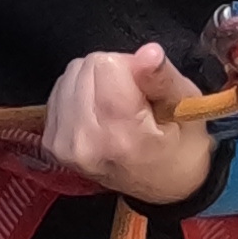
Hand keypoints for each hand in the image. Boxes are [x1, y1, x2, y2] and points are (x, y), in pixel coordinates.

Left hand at [40, 39, 219, 205]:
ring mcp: (63, 144)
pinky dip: (80, 93)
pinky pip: (60, 90)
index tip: (145, 90)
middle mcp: (85, 141)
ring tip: (117, 107)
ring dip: (95, 81)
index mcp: (122, 135)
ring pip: (71, 74)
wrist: (163, 187)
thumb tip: (148, 52)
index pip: (107, 65)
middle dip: (113, 73)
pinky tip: (99, 113)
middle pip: (88, 66)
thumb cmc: (180, 147)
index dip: (131, 68)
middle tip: (134, 100)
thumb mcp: (186, 109)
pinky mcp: (51, 142)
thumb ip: (163, 79)